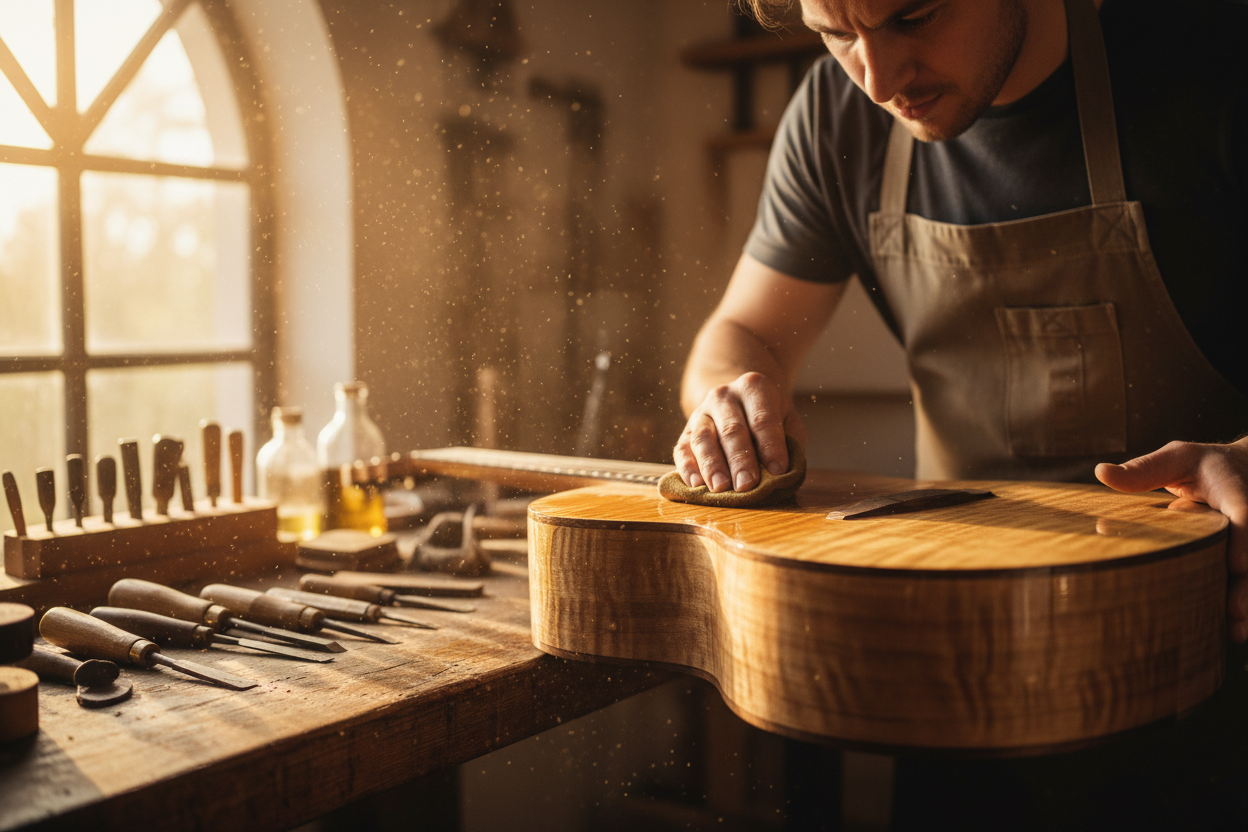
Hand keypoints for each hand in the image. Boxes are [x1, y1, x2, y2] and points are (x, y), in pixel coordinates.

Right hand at [673, 372, 806, 492]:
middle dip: (740, 460)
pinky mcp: (685, 432)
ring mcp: (701, 413)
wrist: (737, 401)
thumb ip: (791, 441)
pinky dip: (688, 468)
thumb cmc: (767, 417)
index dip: (771, 445)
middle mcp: (723, 396)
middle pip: (732, 430)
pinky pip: (682, 450)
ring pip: (703, 439)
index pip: (763, 418)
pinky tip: (696, 485)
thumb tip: (785, 471)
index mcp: (753, 388)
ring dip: (712, 465)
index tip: (778, 471)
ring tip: (721, 488)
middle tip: (747, 484)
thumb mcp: (787, 419)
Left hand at [1095, 437, 1247, 641]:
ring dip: (1247, 599)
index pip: (1245, 514)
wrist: (1245, 470)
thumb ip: (1144, 469)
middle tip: (1234, 612)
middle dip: (1247, 584)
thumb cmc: (1202, 467)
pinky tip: (1233, 629)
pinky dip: (1243, 600)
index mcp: (1236, 491)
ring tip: (1235, 631)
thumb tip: (1100, 473)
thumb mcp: (1177, 459)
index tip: (1236, 566)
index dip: (1244, 540)